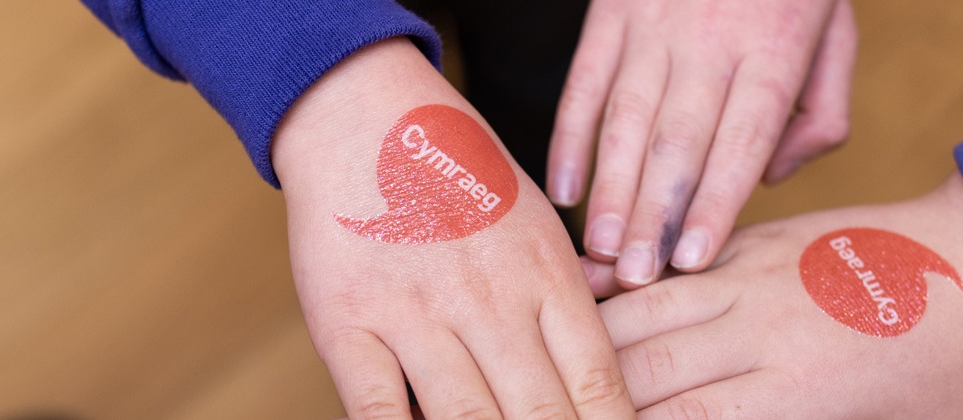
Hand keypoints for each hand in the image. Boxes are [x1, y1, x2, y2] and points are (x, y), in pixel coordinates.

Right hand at [276, 39, 632, 418]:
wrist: (364, 114)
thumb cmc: (460, 175)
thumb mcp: (536, 222)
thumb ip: (572, 293)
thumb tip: (614, 356)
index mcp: (547, 276)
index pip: (599, 384)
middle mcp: (490, 299)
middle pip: (541, 414)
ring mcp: (417, 312)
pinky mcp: (348, 322)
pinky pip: (377, 407)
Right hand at [548, 0, 858, 287]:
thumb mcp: (836, 34)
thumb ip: (821, 114)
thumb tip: (770, 179)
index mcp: (774, 51)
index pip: (741, 142)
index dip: (714, 203)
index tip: (692, 259)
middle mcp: (711, 41)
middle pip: (678, 141)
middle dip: (653, 215)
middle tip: (635, 276)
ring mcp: (654, 26)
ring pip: (625, 118)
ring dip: (610, 188)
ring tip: (600, 247)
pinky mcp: (612, 13)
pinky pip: (584, 83)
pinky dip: (569, 136)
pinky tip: (564, 188)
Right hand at [587, 174, 962, 417]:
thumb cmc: (954, 373)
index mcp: (797, 389)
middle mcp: (760, 329)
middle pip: (638, 368)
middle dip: (591, 400)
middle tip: (563, 412)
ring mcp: (750, 276)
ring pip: (636, 309)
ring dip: (588, 347)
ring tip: (556, 375)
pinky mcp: (750, 241)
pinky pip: (665, 268)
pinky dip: (614, 290)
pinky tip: (579, 307)